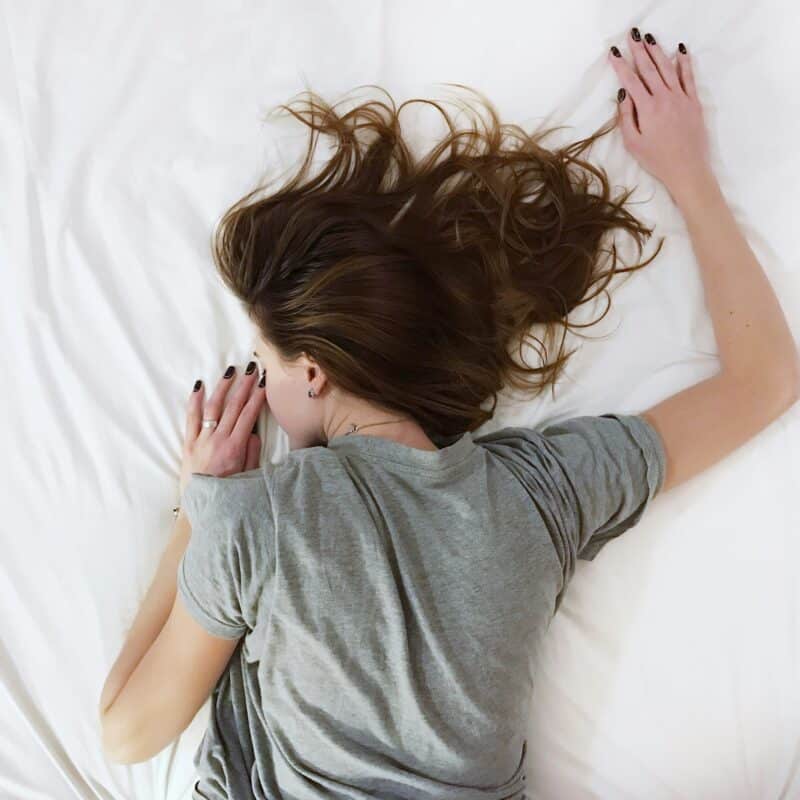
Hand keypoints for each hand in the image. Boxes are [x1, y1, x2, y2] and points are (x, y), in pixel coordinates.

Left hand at [180, 363, 266, 495]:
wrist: (201, 507)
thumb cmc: (228, 494)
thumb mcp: (248, 476)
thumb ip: (252, 453)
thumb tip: (255, 433)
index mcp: (235, 448)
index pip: (249, 415)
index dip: (257, 397)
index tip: (264, 382)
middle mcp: (218, 440)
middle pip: (233, 406)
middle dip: (244, 386)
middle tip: (252, 369)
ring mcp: (202, 440)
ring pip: (213, 407)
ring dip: (222, 388)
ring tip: (230, 372)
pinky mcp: (188, 444)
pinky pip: (191, 419)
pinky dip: (194, 401)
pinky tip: (199, 387)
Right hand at [608, 29, 711, 198]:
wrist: (687, 169)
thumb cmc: (657, 160)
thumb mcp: (633, 144)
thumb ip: (626, 118)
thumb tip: (623, 95)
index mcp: (647, 109)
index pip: (631, 81)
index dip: (621, 65)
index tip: (614, 53)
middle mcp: (664, 98)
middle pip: (649, 69)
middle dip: (639, 51)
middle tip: (632, 35)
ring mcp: (681, 98)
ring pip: (667, 69)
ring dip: (658, 51)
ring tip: (650, 38)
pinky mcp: (694, 102)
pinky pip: (688, 77)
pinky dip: (684, 62)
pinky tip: (680, 50)